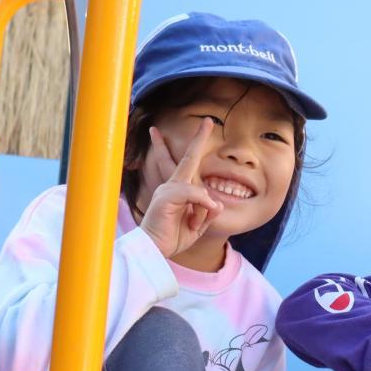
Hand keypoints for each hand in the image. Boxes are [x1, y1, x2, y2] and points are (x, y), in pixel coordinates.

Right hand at [139, 121, 223, 258]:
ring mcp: (168, 189)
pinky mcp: (166, 197)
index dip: (196, 147)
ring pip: (199, 192)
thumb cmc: (172, 237)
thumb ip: (208, 213)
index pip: (189, 165)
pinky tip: (195, 221)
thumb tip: (217, 203)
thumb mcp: (198, 226)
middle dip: (199, 139)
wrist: (154, 249)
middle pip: (188, 159)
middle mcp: (172, 186)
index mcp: (179, 191)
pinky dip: (201, 206)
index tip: (203, 128)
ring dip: (201, 212)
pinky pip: (194, 195)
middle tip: (208, 121)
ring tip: (191, 225)